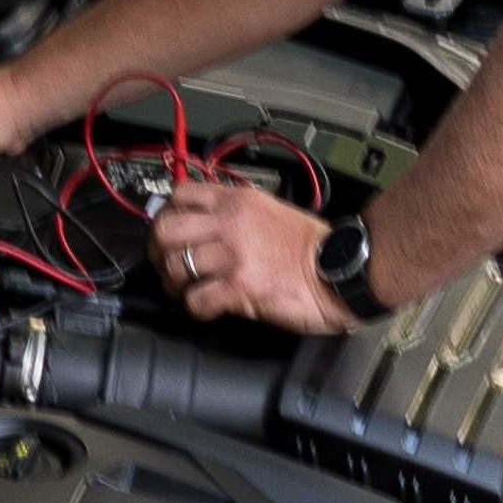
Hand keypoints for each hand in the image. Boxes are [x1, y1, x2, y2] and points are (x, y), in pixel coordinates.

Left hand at [146, 176, 349, 336]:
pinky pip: (196, 300)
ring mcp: (233, 255)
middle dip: (160, 250)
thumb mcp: (271, 211)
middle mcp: (230, 223)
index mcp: (237, 200)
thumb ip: (236, 214)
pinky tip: (209, 308)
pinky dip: (197, 308)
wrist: (343, 271)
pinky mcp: (239, 287)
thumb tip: (205, 225)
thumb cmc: (314, 248)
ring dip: (175, 283)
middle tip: (169, 264)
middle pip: (166, 229)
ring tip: (188, 290)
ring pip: (175, 265)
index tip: (171, 232)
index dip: (167, 215)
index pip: (180, 194)